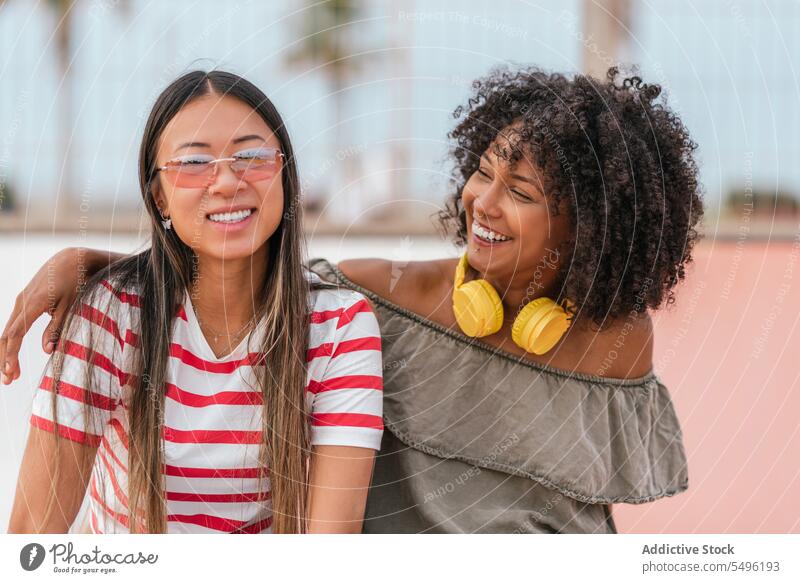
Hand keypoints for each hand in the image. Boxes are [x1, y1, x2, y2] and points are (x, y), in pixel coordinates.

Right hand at [0, 247, 97, 384]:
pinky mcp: (24, 302)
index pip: (15, 334)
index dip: (11, 354)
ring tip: (12, 373)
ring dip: (6, 352)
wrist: (71, 260)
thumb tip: (47, 350)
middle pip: (5, 335)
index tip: (11, 371)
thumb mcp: (70, 305)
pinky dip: (12, 341)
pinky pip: (14, 324)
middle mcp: (21, 303)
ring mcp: (21, 301)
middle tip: (8, 380)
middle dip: (4, 358)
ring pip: (7, 330)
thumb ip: (57, 327)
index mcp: (32, 304)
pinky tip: (14, 355)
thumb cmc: (75, 282)